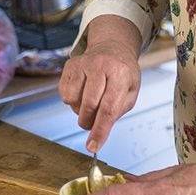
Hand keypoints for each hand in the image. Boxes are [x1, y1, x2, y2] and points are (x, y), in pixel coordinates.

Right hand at [59, 16, 141, 152]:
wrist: (112, 47)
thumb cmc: (123, 73)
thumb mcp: (131, 92)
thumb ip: (116, 113)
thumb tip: (98, 135)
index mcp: (120, 73)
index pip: (109, 108)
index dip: (100, 130)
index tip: (93, 146)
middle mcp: (101, 65)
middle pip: (89, 106)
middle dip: (89, 122)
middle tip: (93, 123)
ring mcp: (83, 63)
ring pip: (73, 101)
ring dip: (80, 111)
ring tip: (91, 102)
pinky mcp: (70, 65)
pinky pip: (64, 94)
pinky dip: (72, 101)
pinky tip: (83, 92)